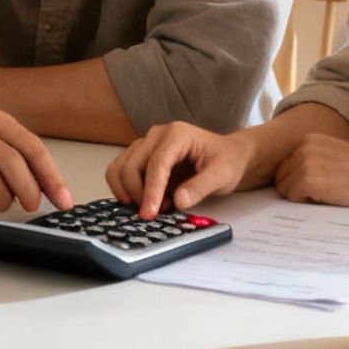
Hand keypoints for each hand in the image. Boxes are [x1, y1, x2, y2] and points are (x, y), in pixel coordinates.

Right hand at [106, 122, 256, 218]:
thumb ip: (201, 187)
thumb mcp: (222, 176)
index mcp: (177, 135)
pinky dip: (126, 190)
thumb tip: (179, 201)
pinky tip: (147, 200)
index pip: (156, 163)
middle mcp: (157, 135)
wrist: (228, 156)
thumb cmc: (227, 161)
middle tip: (155, 214)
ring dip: (128, 192)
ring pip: (120, 168)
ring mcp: (146, 145)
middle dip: (138, 194)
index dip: (151, 190)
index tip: (150, 213)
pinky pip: (120, 172)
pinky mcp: (140, 156)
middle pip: (132, 165)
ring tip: (152, 206)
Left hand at [273, 134, 348, 206]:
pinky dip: (308, 203)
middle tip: (322, 193)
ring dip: (301, 197)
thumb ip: (312, 161)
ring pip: (284, 190)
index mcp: (308, 140)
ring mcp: (305, 163)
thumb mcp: (333, 155)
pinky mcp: (310, 180)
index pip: (284, 166)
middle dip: (295, 189)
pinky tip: (329, 197)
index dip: (297, 181)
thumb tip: (289, 180)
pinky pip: (294, 198)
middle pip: (280, 178)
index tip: (318, 186)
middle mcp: (303, 147)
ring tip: (327, 194)